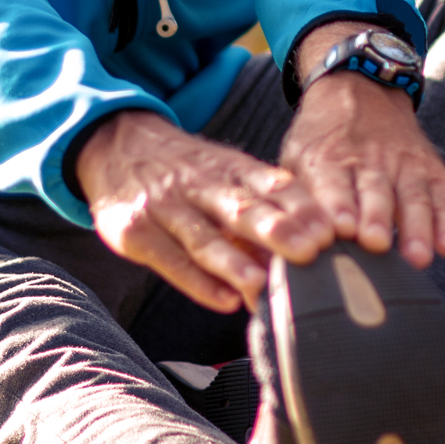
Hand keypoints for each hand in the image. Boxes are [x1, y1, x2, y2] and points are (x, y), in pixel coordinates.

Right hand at [77, 111, 333, 311]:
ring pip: (204, 239)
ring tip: (262, 286)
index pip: (272, 186)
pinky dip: (198, 282)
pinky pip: (170, 260)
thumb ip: (261, 207)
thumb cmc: (185, 171)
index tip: (329, 233)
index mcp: (231, 169)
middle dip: (277, 231)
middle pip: (241, 209)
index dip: (300, 209)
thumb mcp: (224, 173)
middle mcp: (200, 185)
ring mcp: (164, 207)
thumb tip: (304, 251)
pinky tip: (224, 300)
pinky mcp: (135, 232)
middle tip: (309, 253)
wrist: (115, 143)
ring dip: (235, 264)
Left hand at [281, 23, 444, 266]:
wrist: (360, 88)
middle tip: (374, 244)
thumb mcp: (295, 156)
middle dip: (375, 218)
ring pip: (412, 195)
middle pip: (374, 191)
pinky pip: (443, 196)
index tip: (341, 230)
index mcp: (327, 158)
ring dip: (416, 227)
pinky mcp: (429, 167)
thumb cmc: (320, 140)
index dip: (337, 205)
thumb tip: (282, 246)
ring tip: (418, 258)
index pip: (333, 183)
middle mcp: (367, 159)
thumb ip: (294, 197)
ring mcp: (403, 162)